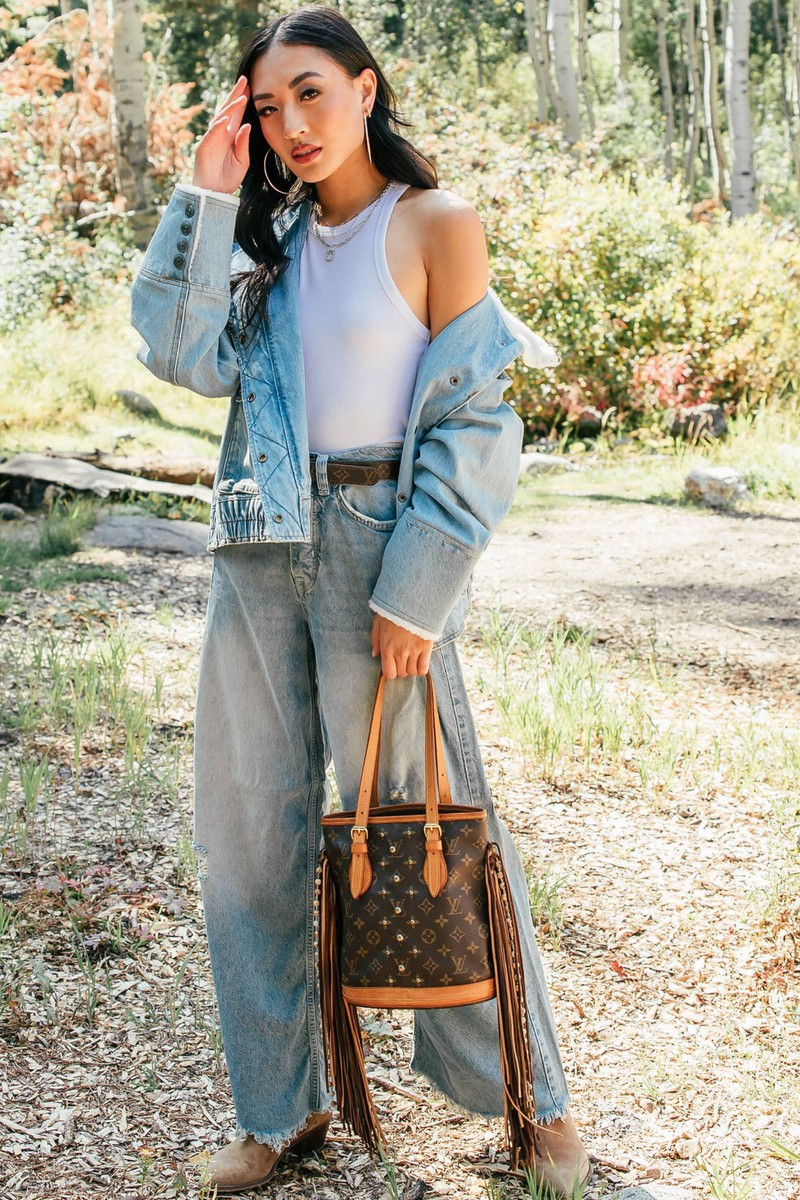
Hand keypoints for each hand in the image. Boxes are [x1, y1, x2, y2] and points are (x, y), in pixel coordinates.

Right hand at [193, 75, 251, 193]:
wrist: (215, 193)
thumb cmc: (228, 178)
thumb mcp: (242, 161)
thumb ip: (243, 143)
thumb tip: (247, 125)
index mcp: (230, 135)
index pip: (237, 114)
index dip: (242, 100)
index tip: (251, 87)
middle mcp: (220, 133)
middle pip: (227, 109)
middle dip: (235, 94)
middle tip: (244, 80)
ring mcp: (211, 138)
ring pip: (220, 118)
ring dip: (230, 107)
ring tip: (240, 97)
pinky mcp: (203, 146)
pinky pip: (211, 133)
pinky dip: (218, 125)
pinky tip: (225, 118)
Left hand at [372, 614, 433, 677]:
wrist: (412, 601)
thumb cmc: (393, 610)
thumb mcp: (378, 622)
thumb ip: (375, 640)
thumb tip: (375, 655)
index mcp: (387, 647)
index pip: (389, 673)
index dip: (391, 671)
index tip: (393, 665)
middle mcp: (400, 652)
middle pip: (401, 673)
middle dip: (401, 669)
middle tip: (403, 659)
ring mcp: (414, 651)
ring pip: (412, 672)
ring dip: (411, 668)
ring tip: (411, 659)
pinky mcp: (426, 648)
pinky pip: (424, 668)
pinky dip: (422, 668)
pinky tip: (420, 661)